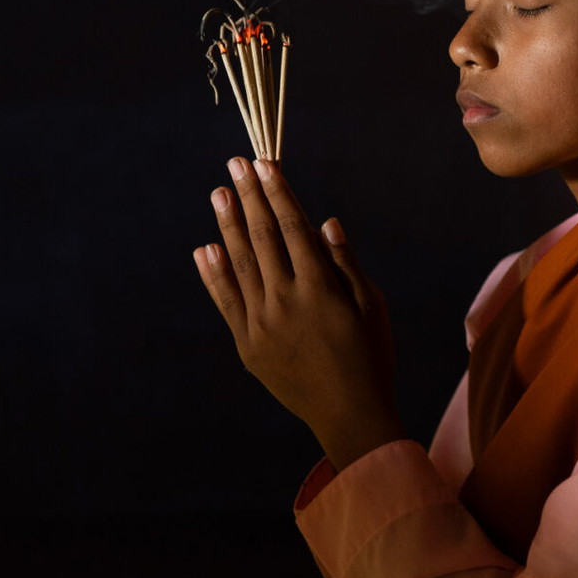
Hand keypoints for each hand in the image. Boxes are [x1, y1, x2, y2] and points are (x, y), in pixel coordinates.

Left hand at [193, 157, 402, 468]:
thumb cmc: (371, 356)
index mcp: (320, 288)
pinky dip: (214, 275)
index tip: (266, 165)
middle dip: (249, 197)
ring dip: (227, 225)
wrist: (349, 414)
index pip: (293, 228)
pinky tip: (205, 249)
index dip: (278, 193)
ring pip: (240, 264)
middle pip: (262, 238)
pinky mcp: (248, 345)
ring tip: (218, 194)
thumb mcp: (370, 306)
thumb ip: (344, 264)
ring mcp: (262, 324)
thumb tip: (325, 222)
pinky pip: (226, 302)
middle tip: (235, 164)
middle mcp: (285, 301)